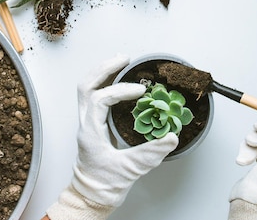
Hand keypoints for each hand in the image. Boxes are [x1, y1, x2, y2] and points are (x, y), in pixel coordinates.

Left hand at [46, 54, 178, 219]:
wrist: (90, 196)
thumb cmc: (104, 185)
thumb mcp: (129, 170)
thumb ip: (150, 153)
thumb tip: (171, 138)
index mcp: (91, 131)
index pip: (100, 100)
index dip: (120, 91)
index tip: (140, 90)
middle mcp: (85, 123)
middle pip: (86, 85)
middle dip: (104, 68)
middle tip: (124, 58)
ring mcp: (86, 122)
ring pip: (86, 88)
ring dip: (102, 72)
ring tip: (121, 61)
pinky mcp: (92, 124)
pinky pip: (93, 95)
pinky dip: (103, 82)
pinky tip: (117, 79)